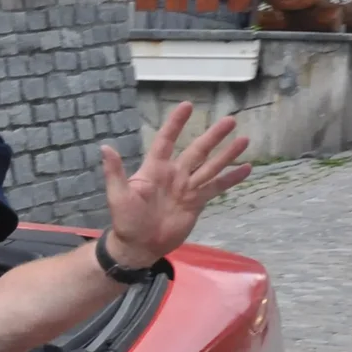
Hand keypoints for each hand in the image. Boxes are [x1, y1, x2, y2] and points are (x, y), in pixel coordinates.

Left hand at [98, 101, 251, 265]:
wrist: (139, 246)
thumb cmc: (126, 220)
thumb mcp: (118, 196)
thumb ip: (115, 172)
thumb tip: (104, 147)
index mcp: (155, 169)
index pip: (166, 141)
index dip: (176, 124)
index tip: (187, 106)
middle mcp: (174, 174)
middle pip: (197, 150)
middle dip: (213, 136)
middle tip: (230, 120)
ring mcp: (187, 188)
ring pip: (211, 166)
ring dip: (227, 154)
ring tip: (244, 139)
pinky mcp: (197, 202)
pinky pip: (217, 187)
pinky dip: (231, 179)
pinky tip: (246, 169)